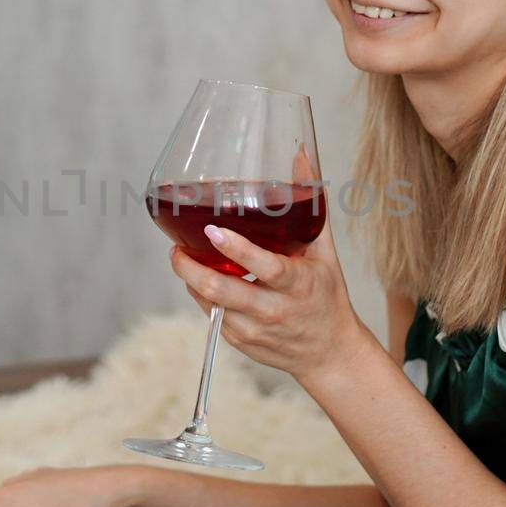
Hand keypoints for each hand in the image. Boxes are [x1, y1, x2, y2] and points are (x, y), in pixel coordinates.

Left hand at [168, 218, 367, 382]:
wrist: (329, 351)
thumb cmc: (326, 295)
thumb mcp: (325, 251)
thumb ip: (311, 205)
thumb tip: (301, 155)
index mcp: (297, 283)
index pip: (264, 266)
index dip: (235, 248)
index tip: (212, 230)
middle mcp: (274, 309)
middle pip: (220, 289)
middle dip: (189, 267)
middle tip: (177, 248)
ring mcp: (254, 329)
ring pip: (209, 303)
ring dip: (190, 280)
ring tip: (182, 258)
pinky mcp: (241, 342)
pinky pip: (211, 316)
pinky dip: (202, 296)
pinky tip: (201, 280)